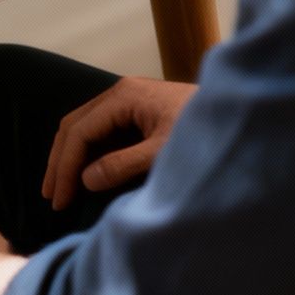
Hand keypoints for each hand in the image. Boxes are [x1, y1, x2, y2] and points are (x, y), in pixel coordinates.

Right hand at [41, 76, 196, 209]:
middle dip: (59, 162)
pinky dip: (88, 153)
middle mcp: (121, 93)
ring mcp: (128, 100)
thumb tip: (86, 180)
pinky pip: (102, 130)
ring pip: (85, 126)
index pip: (80, 132)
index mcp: (123, 97)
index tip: (60, 201)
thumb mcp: (163, 152)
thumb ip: (123, 165)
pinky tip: (85, 174)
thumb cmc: (207, 132)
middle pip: (74, 125)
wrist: (244, 113)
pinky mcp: (138, 111)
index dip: (65, 168)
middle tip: (51, 197)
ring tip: (60, 189)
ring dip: (70, 157)